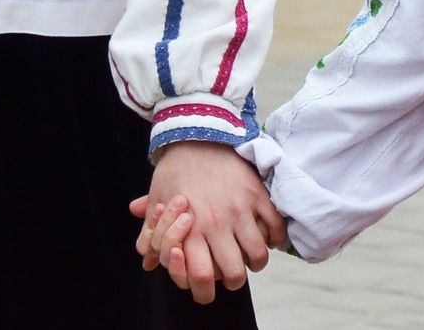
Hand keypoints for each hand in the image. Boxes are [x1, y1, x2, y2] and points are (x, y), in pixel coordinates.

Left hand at [127, 141, 283, 303]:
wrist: (199, 133)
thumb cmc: (175, 170)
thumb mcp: (157, 201)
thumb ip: (151, 235)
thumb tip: (147, 262)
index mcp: (190, 229)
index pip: (200, 276)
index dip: (205, 290)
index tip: (209, 285)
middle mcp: (216, 223)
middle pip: (234, 274)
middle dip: (235, 281)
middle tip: (233, 273)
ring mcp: (240, 209)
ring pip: (258, 255)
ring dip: (256, 261)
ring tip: (251, 256)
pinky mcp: (258, 194)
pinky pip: (276, 226)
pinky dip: (275, 237)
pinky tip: (267, 236)